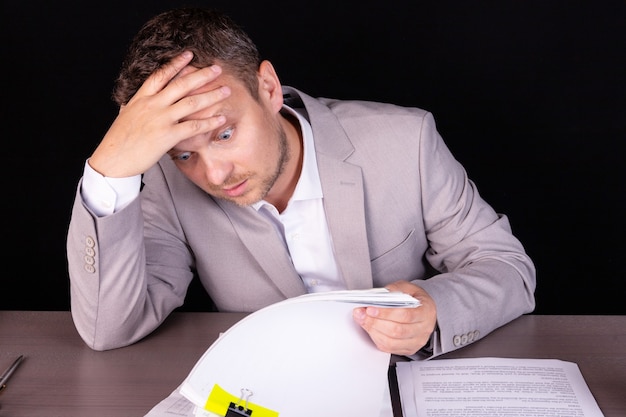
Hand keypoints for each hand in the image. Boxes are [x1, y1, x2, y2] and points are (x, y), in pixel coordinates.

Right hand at [89, 51, 230, 177]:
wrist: (112, 159)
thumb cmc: (118, 141)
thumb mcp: (125, 116)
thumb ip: (133, 107)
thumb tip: (132, 103)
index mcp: (141, 98)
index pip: (161, 75)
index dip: (176, 63)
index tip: (189, 54)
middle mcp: (152, 105)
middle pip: (181, 84)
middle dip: (201, 75)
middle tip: (217, 69)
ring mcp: (161, 119)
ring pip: (192, 103)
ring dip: (212, 95)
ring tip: (226, 90)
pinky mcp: (168, 135)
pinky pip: (193, 126)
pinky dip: (209, 122)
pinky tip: (221, 118)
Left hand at [353, 281, 436, 355]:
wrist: (423, 309)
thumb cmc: (415, 298)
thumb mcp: (407, 287)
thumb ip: (394, 290)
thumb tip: (378, 297)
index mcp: (426, 311)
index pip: (405, 315)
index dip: (386, 313)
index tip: (370, 309)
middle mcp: (424, 329)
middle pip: (397, 330)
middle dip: (375, 322)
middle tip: (361, 314)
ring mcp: (416, 341)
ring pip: (392, 342)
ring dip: (373, 331)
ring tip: (363, 320)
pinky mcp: (408, 349)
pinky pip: (389, 348)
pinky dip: (376, 338)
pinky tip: (370, 329)